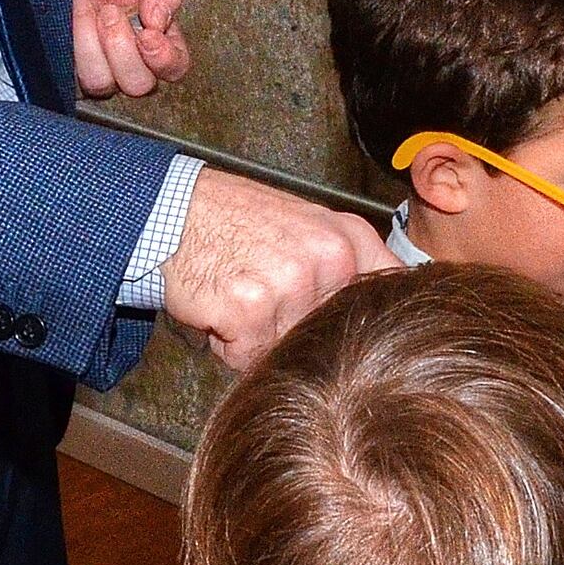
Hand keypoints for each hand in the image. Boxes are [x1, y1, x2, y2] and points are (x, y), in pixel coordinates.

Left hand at [64, 0, 189, 97]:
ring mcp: (99, 71)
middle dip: (122, 47)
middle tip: (108, 12)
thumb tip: (160, 22)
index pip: (175, 67)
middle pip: (140, 84)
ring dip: (94, 45)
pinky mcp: (70, 77)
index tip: (148, 33)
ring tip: (88, 13)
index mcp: (157, 38)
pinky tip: (71, 25)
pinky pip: (76, 78)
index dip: (164, 58)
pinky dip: (74, 48)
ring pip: (105, 83)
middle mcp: (131, 62)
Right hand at [157, 169, 394, 372]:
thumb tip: (380, 314)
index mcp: (349, 239)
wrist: (174, 209)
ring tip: (239, 295)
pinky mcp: (252, 308)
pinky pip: (246, 356)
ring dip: (258, 338)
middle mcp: (329, 258)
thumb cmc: (236, 220)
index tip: (366, 340)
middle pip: (328, 334)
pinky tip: (220, 306)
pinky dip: (228, 342)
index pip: (389, 296)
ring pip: (285, 349)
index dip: (374, 326)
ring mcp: (291, 283)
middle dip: (295, 329)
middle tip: (267, 297)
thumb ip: (348, 266)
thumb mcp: (309, 226)